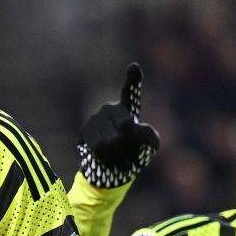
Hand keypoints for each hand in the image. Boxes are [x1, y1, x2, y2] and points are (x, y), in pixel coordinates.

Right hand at [76, 63, 160, 188]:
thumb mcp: (151, 144)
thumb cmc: (136, 151)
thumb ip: (149, 135)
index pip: (131, 90)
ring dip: (120, 155)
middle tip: (132, 153)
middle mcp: (110, 109)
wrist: (113, 168)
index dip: (133, 78)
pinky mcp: (85, 132)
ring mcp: (95, 119)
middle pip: (126, 125)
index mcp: (128, 107)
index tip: (133, 67)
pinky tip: (109, 161)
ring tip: (121, 159)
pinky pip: (99, 148)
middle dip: (131, 142)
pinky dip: (108, 160)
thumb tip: (130, 128)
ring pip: (111, 140)